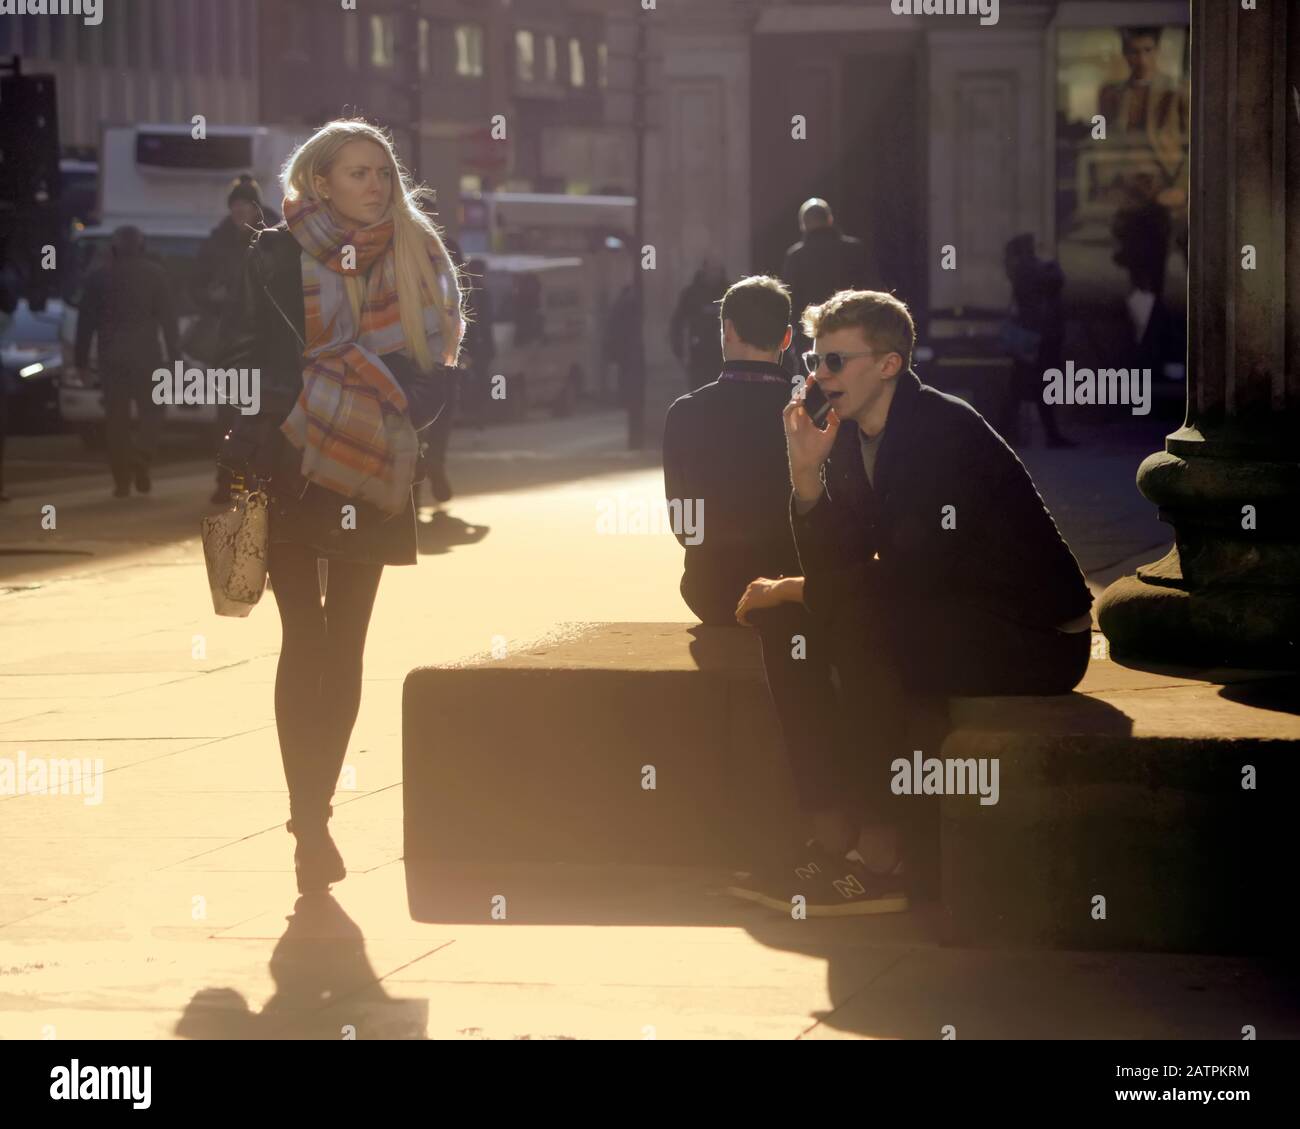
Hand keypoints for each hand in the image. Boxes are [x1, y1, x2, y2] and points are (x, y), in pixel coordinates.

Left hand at [735, 576, 802, 625]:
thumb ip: (778, 590)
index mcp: (756, 583)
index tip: (757, 610)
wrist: (782, 588)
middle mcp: (750, 587)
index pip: (750, 593)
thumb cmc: (785, 589)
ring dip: (743, 615)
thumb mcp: (780, 587)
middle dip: (746, 609)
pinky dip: (742, 619)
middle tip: (751, 618)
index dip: (752, 603)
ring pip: (740, 606)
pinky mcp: (748, 603)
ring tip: (748, 622)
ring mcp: (748, 595)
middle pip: (743, 600)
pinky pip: (740, 612)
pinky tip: (747, 624)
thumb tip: (785, 590)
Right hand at [783, 376, 839, 498]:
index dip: (814, 391)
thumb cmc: (817, 452)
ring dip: (799, 394)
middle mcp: (800, 418)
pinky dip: (792, 405)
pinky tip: (800, 401)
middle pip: (801, 398)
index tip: (820, 381)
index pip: (810, 401)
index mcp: (809, 419)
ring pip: (793, 402)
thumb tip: (835, 411)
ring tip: (807, 386)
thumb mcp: (830, 435)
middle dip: (806, 387)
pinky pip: (787, 413)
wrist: (808, 465)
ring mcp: (793, 422)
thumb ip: (833, 423)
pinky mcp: (788, 427)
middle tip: (814, 377)